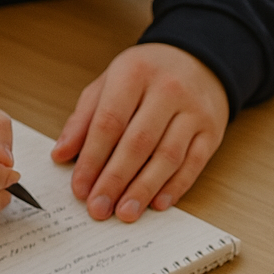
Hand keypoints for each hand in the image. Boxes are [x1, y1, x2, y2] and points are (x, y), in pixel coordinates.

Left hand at [51, 43, 228, 221]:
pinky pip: (193, 164)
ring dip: (144, 189)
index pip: (109, 123)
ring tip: (125, 212)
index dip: (92, 159)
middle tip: (99, 208)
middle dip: (115, 180)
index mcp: (134, 73)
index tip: (80, 188)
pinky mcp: (212, 131)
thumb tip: (61, 154)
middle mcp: (167, 90)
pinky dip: (175, 187)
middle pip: (138, 143)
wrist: (199, 60)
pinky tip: (158, 203)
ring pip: (167, 156)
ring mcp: (194, 111)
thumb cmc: (147, 75)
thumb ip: (84, 119)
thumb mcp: (109, 84)